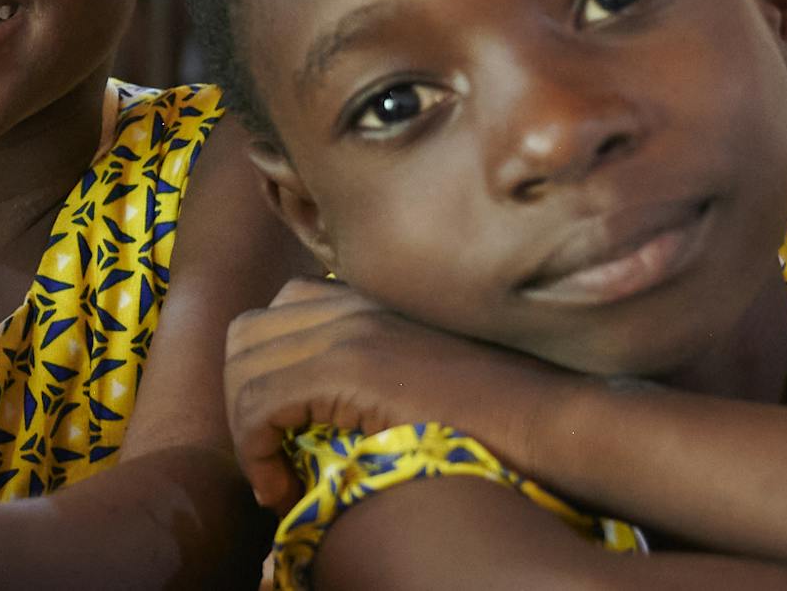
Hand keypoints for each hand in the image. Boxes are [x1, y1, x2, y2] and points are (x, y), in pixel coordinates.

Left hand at [226, 278, 583, 509]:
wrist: (545, 418)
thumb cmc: (497, 413)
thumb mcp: (416, 377)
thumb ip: (369, 377)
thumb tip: (324, 422)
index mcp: (367, 299)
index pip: (275, 314)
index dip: (262, 376)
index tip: (282, 435)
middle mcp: (349, 303)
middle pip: (245, 336)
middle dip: (242, 398)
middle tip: (270, 457)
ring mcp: (347, 331)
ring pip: (242, 370)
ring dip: (247, 432)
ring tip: (277, 477)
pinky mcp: (347, 369)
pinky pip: (259, 405)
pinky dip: (256, 452)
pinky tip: (282, 486)